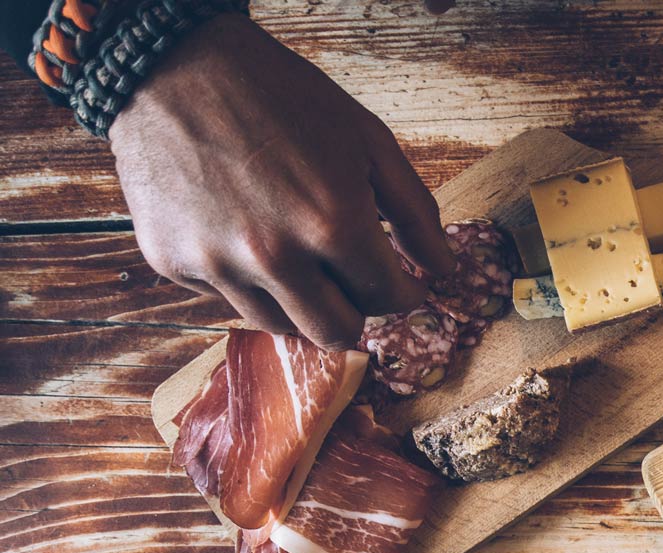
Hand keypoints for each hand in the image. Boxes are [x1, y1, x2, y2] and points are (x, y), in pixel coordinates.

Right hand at [110, 14, 454, 348]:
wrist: (172, 63)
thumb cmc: (280, 96)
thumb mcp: (368, 140)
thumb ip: (415, 213)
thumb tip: (444, 271)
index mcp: (333, 226)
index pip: (389, 298)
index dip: (405, 291)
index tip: (404, 282)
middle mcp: (275, 257)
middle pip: (336, 332)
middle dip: (357, 311)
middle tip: (355, 282)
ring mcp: (219, 265)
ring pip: (281, 326)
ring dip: (301, 301)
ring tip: (300, 254)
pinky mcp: (172, 263)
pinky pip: (227, 298)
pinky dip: (247, 281)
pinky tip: (245, 233)